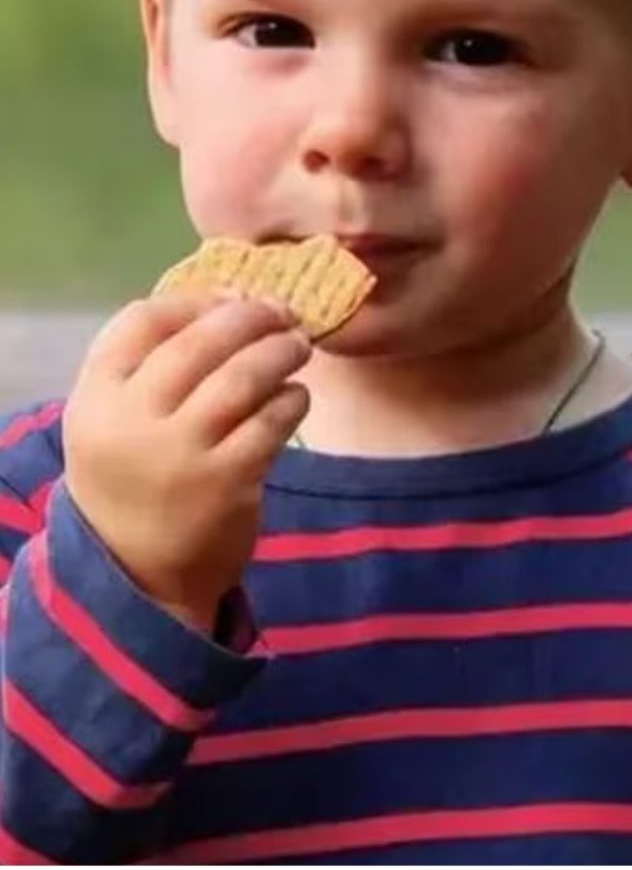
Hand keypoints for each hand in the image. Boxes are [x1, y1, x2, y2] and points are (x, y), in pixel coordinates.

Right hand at [62, 294, 311, 635]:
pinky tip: (297, 396)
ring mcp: (180, 452)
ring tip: (298, 346)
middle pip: (201, 341)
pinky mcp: (227, 480)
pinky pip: (273, 419)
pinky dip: (293, 398)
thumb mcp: (117, 420)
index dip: (196, 300)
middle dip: (251, 317)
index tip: (234, 297)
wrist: (139, 572)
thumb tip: (234, 301)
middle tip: (284, 314)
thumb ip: (155, 366)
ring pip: (243, 376)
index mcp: (95, 398)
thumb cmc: (136, 478)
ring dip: (281, 351)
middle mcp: (131, 421)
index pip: (141, 320)